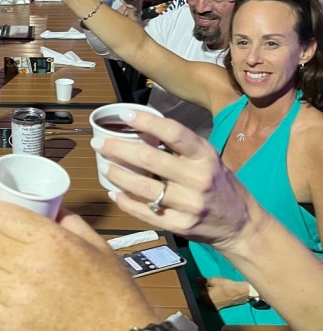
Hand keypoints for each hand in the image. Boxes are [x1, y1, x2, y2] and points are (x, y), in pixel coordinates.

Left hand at [0, 199, 158, 330]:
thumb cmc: (112, 294)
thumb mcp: (96, 246)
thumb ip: (67, 221)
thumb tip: (49, 205)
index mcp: (50, 241)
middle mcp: (29, 267)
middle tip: (4, 238)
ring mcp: (17, 299)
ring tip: (4, 268)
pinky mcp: (11, 325)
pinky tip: (8, 294)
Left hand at [90, 110, 253, 249]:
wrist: (242, 224)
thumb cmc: (218, 183)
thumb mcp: (208, 158)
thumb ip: (180, 147)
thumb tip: (142, 127)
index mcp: (205, 157)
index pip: (173, 133)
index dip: (147, 122)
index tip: (124, 115)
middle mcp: (198, 179)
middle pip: (149, 160)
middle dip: (118, 149)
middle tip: (98, 142)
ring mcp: (189, 205)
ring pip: (143, 188)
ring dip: (118, 175)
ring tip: (104, 166)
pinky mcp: (180, 226)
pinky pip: (146, 213)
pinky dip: (126, 202)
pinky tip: (114, 193)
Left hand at [200, 277, 249, 309]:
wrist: (240, 292)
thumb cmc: (226, 285)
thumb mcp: (214, 280)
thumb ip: (204, 281)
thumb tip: (195, 279)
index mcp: (206, 298)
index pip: (200, 291)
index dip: (202, 286)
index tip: (205, 282)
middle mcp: (210, 304)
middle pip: (204, 297)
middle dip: (205, 291)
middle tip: (211, 285)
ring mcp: (216, 307)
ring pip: (209, 300)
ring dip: (210, 295)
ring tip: (215, 289)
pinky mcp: (221, 307)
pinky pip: (214, 303)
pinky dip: (215, 298)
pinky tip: (219, 293)